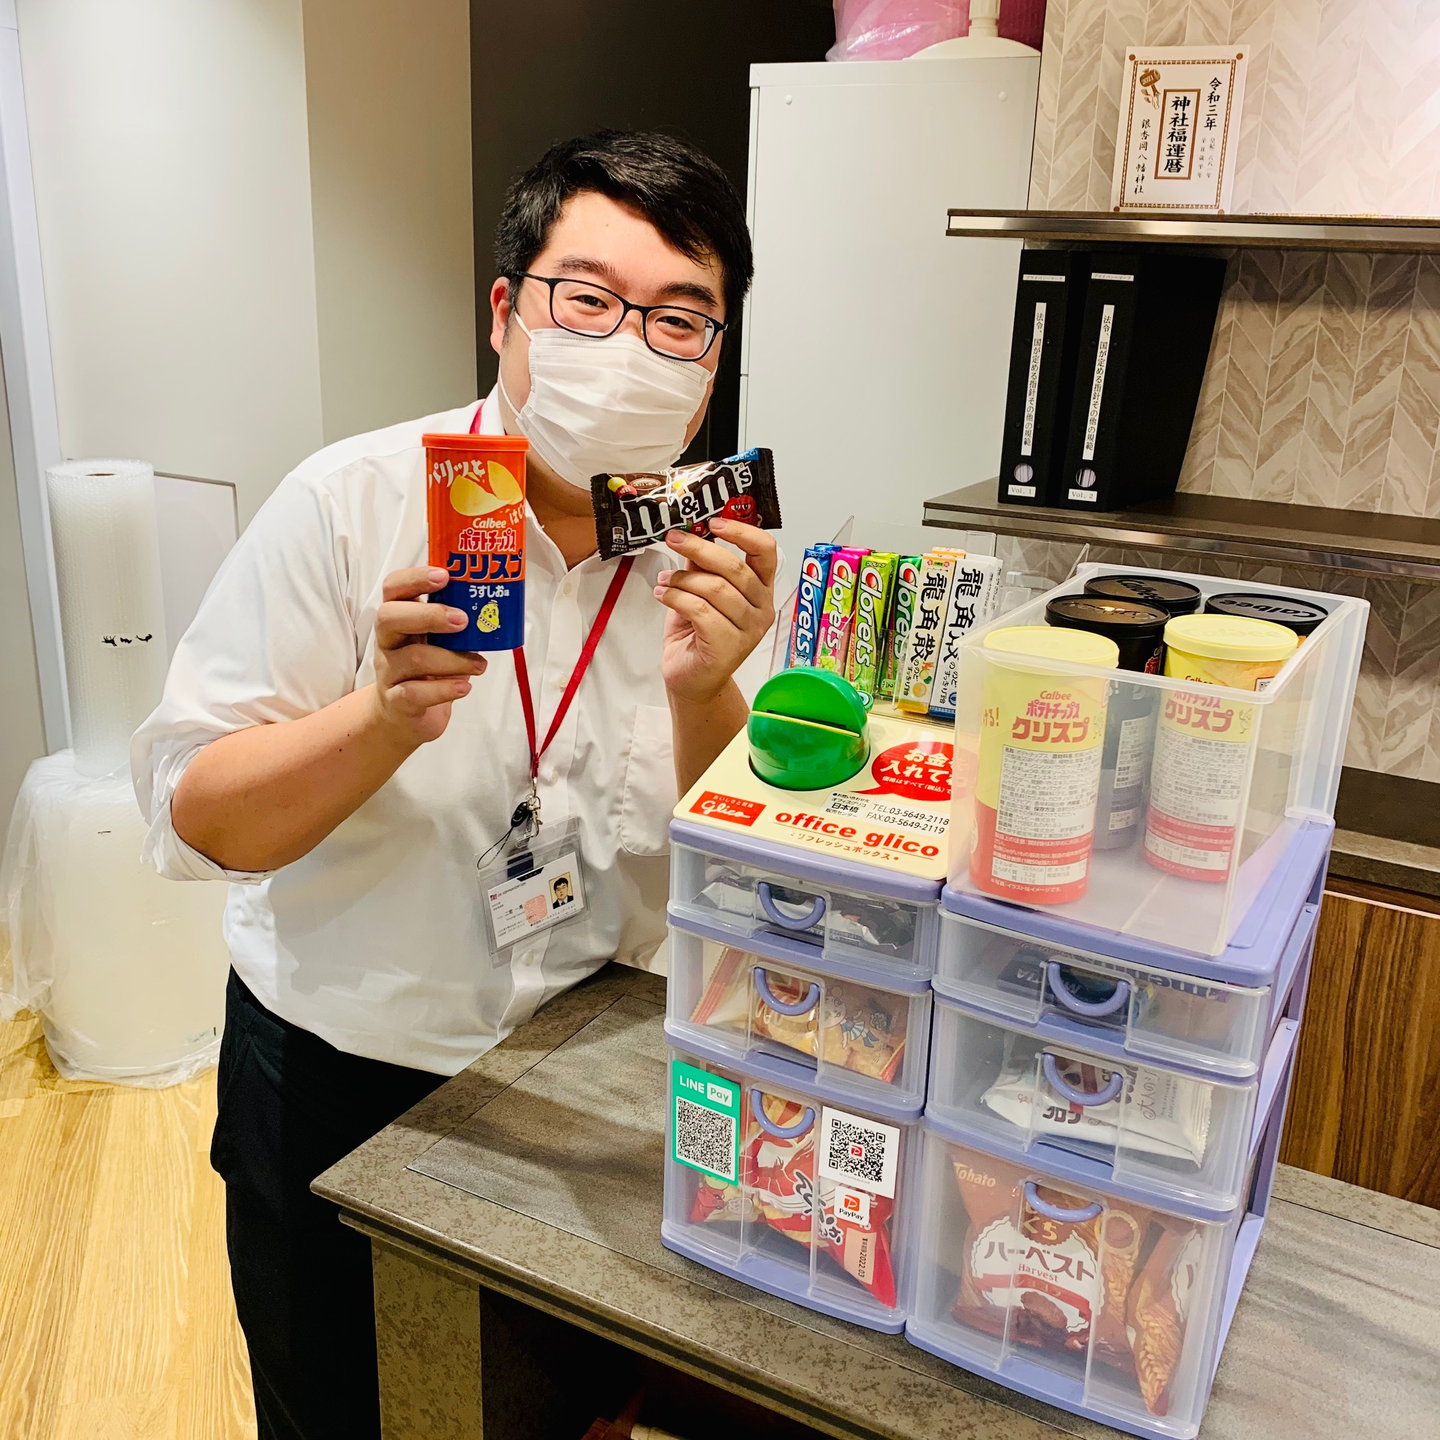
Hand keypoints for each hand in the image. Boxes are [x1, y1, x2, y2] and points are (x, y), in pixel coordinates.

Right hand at [371, 567, 486, 746]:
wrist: (403, 714)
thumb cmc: (426, 669)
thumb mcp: (438, 640)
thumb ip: (456, 622)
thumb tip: (495, 606)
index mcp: (399, 617)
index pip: (394, 587)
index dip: (415, 578)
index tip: (445, 576)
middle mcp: (388, 641)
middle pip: (389, 616)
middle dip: (429, 615)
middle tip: (463, 620)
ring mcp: (388, 671)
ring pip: (413, 658)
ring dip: (453, 660)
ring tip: (479, 664)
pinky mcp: (395, 701)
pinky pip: (414, 693)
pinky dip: (443, 690)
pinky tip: (464, 687)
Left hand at [655, 519, 776, 704]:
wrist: (691, 678)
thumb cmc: (697, 635)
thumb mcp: (698, 591)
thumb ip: (701, 564)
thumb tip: (692, 533)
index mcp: (761, 589)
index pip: (766, 552)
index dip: (742, 532)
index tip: (714, 522)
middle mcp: (762, 609)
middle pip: (735, 568)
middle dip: (699, 548)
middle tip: (674, 539)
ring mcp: (749, 630)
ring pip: (715, 589)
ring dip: (683, 579)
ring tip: (665, 581)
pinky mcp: (729, 647)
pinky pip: (701, 610)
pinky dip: (677, 598)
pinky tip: (664, 595)